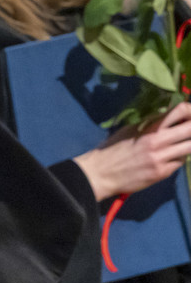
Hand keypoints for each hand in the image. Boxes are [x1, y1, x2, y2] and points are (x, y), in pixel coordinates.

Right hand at [75, 102, 190, 199]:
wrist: (101, 173)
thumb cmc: (112, 149)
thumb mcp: (129, 130)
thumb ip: (150, 123)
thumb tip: (169, 117)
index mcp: (148, 127)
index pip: (178, 112)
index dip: (190, 110)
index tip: (190, 113)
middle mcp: (157, 141)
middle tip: (190, 128)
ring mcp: (162, 158)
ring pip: (190, 148)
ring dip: (188, 144)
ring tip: (182, 143)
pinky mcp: (163, 172)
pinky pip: (180, 162)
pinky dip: (178, 158)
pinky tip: (170, 157)